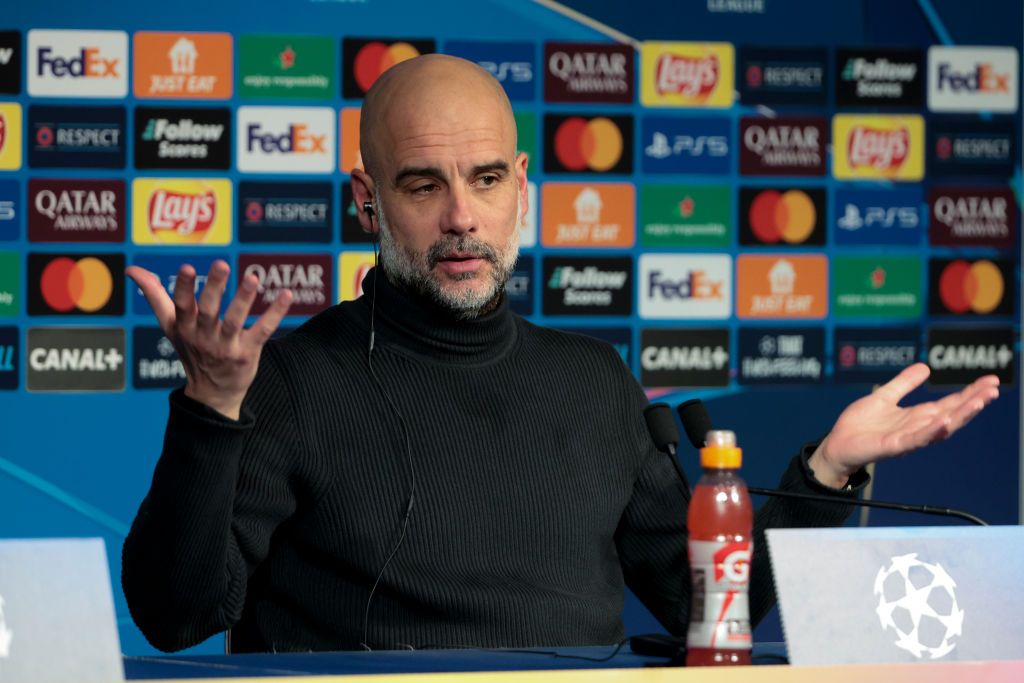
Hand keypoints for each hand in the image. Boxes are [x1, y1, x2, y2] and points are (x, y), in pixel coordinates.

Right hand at [127, 260, 291, 419]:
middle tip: (222, 264)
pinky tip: (287, 295)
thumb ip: (155, 296)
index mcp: (184, 328)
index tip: (188, 267)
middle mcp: (203, 337)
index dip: (184, 288)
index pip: (182, 306)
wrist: (212, 394)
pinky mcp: (248, 353)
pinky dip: (275, 314)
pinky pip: (263, 331)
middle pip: (209, 310)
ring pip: (235, 321)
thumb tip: (132, 270)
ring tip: (253, 278)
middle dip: (215, 287)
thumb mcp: (170, 326)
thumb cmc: (191, 350)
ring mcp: (226, 346)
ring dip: (244, 299)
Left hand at [809, 363, 999, 487]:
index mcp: (917, 417)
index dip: (969, 393)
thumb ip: (903, 384)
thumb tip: (925, 367)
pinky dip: (931, 432)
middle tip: (993, 390)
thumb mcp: (884, 397)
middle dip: (973, 402)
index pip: (949, 403)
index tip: (989, 381)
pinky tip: (945, 423)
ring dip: (960, 415)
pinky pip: (916, 440)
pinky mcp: (893, 447)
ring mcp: (908, 439)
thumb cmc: (859, 425)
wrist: (837, 444)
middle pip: (952, 414)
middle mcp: (918, 428)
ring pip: (940, 427)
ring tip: (978, 402)